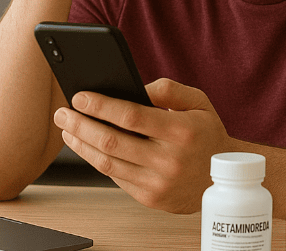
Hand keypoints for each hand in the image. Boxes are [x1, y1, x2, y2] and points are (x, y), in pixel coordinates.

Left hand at [53, 78, 231, 213]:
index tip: (79, 97)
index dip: (100, 106)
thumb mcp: (198, 102)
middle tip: (62, 113)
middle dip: (80, 125)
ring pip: (107, 163)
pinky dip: (95, 160)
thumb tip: (135, 87)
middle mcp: (169, 160)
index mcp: (181, 131)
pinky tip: (86, 146)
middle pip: (111, 142)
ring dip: (81, 145)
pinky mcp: (150, 198)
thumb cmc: (206, 134)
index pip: (130, 117)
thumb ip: (168, 89)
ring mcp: (158, 183)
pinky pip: (115, 177)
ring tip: (67, 129)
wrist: (222, 178)